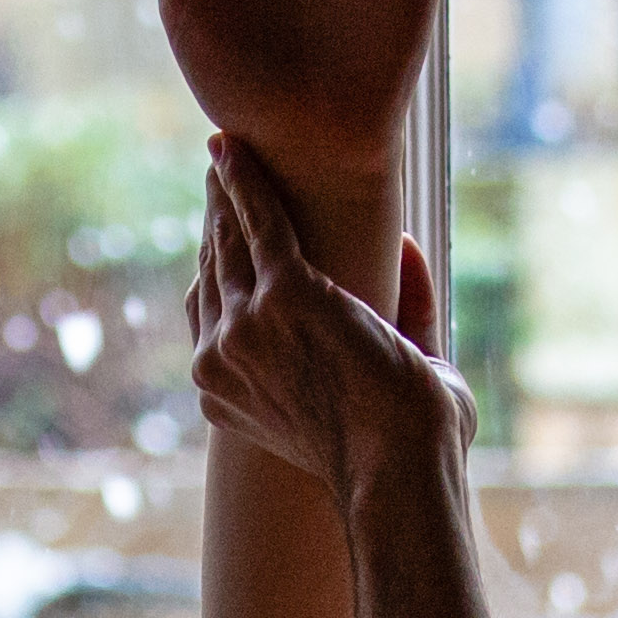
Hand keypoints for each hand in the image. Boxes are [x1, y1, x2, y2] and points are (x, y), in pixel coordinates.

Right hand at [189, 134, 467, 497]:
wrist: (404, 471)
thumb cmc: (409, 448)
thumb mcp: (391, 386)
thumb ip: (402, 319)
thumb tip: (406, 249)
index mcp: (226, 395)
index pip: (209, 315)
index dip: (217, 268)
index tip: (226, 232)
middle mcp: (221, 361)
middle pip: (212, 272)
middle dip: (216, 222)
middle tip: (221, 174)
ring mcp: (245, 328)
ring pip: (228, 242)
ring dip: (226, 192)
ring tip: (230, 153)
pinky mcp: (281, 296)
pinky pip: (256, 222)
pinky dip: (245, 180)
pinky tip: (235, 147)